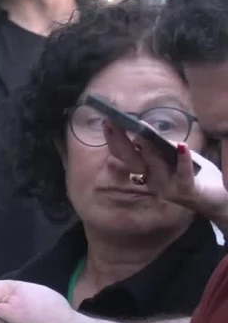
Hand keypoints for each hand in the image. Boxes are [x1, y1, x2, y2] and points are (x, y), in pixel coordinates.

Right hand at [104, 122, 227, 223]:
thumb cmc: (199, 176)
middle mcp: (153, 181)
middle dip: (121, 139)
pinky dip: (183, 160)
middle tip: (114, 122)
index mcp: (148, 173)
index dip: (114, 139)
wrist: (220, 201)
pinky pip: (183, 175)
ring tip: (143, 130)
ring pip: (154, 165)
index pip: (125, 155)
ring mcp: (168, 188)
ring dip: (148, 146)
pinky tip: (182, 146)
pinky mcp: (187, 192)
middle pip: (132, 159)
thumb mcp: (177, 159)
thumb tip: (147, 132)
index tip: (107, 121)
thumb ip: (163, 148)